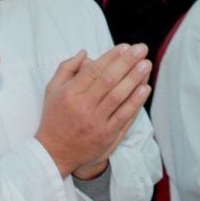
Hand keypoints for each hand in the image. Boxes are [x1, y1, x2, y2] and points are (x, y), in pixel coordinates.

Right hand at [36, 44, 151, 178]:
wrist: (54, 154)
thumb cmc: (55, 117)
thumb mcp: (52, 90)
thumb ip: (67, 68)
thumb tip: (85, 52)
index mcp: (69, 93)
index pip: (93, 70)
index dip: (111, 57)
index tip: (125, 47)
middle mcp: (83, 107)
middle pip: (108, 80)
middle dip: (127, 62)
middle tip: (141, 49)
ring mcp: (96, 123)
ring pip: (118, 97)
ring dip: (135, 79)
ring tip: (146, 65)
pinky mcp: (107, 136)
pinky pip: (124, 116)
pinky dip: (136, 102)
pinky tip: (145, 88)